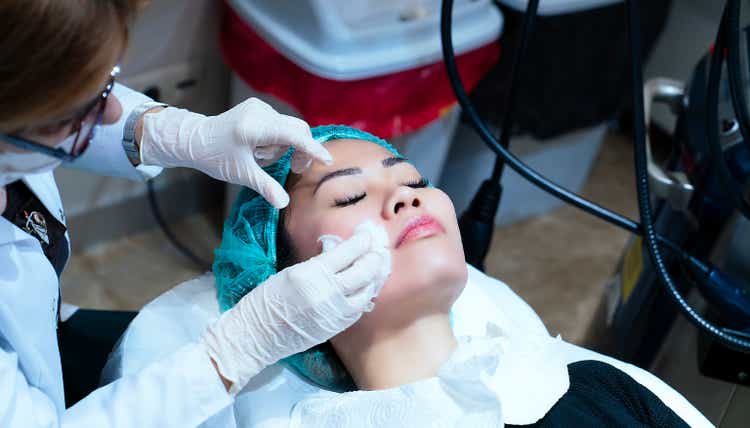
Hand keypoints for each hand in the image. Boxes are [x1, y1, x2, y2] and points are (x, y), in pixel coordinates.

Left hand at [138, 98, 331, 207]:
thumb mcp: (241, 174)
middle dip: (299, 150)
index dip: (311, 149)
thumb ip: (265, 186)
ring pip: (288, 129)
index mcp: (253, 127)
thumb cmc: (215, 157)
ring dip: (282, 147)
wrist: (194, 139)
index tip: (326, 161)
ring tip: (260, 158)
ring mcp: (258, 106)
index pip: (292, 136)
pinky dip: (276, 139)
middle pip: (296, 129)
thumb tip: (283, 204)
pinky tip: (259, 148)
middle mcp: (258, 111)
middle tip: (295, 169)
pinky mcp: (258, 107)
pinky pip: (279, 125)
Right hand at [202, 221, 390, 392]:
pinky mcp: (335, 327)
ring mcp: (333, 312)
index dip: (361, 241)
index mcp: (310, 273)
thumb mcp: (290, 273)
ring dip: (374, 278)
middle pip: (363, 271)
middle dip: (374, 258)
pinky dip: (364, 296)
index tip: (367, 235)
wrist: (255, 335)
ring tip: (377, 268)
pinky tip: (365, 289)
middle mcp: (326, 292)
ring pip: (366, 291)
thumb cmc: (266, 300)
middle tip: (378, 250)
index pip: (346, 252)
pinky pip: (358, 309)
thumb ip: (318, 264)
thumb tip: (339, 252)